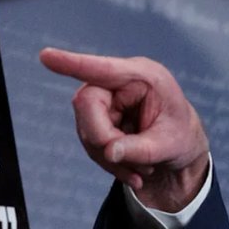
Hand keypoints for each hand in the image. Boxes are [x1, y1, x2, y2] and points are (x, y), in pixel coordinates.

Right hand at [39, 47, 210, 212]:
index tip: (46, 56)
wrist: (182, 148)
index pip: (103, 70)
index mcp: (143, 76)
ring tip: (143, 169)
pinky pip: (91, 143)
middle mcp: (120, 83)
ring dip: (111, 158)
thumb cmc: (181, 136)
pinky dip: (110, 163)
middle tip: (135, 166)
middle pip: (88, 106)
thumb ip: (140, 149)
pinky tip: (134, 171)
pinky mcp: (99, 118)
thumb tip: (109, 152)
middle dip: (105, 140)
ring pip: (87, 131)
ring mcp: (106, 100)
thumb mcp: (170, 145)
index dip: (72, 64)